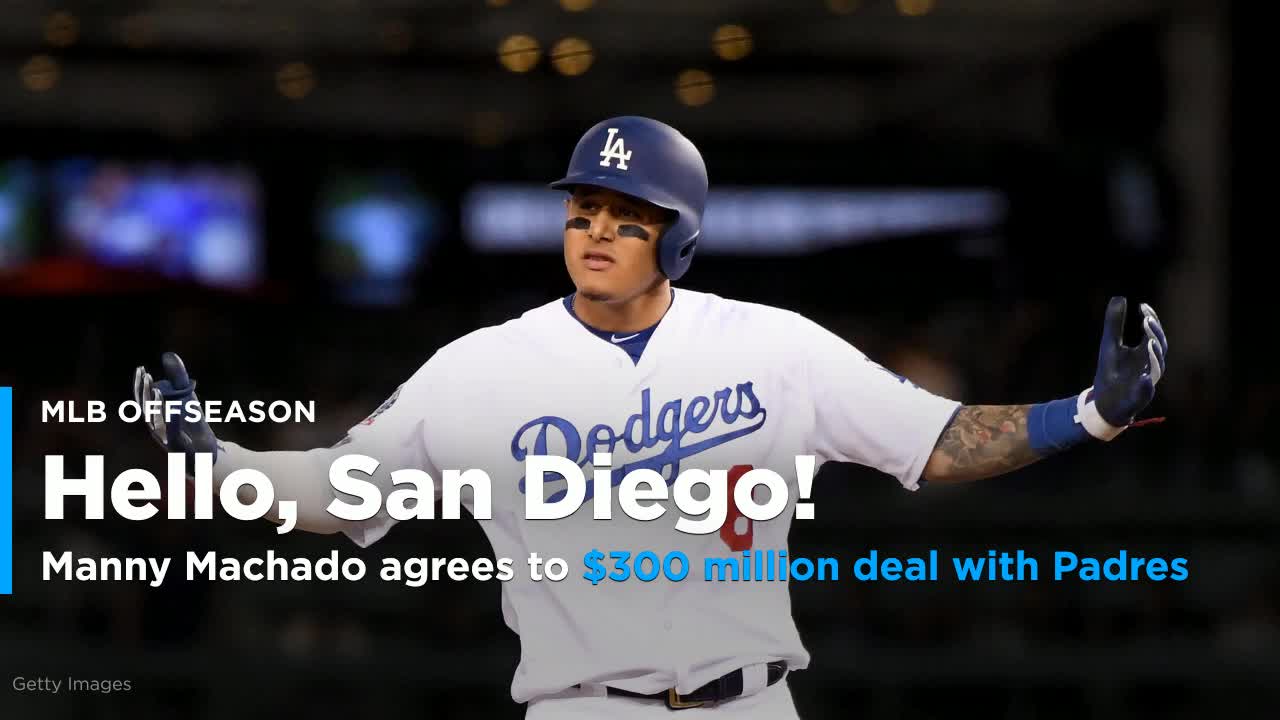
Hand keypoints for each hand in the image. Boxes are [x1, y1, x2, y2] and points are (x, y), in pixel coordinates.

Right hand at [133, 352, 218, 461]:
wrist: (206, 450)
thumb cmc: (192, 422)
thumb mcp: (185, 396)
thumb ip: (177, 377)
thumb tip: (168, 354)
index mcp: (153, 416)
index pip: (142, 399)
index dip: (139, 384)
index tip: (141, 368)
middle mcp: (155, 428)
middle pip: (146, 409)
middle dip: (145, 392)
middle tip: (147, 375)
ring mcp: (165, 439)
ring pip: (156, 422)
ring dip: (156, 405)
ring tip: (157, 388)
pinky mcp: (178, 448)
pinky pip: (173, 434)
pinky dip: (172, 421)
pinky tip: (174, 409)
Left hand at [1083, 297, 1167, 435]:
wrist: (1103, 402)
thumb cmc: (1111, 371)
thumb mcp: (1109, 344)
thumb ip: (1114, 323)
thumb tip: (1120, 297)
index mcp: (1144, 352)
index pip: (1153, 333)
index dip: (1151, 320)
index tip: (1143, 306)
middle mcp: (1150, 366)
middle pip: (1160, 347)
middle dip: (1155, 333)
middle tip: (1146, 320)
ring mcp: (1146, 382)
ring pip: (1157, 368)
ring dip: (1154, 355)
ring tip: (1148, 342)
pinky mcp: (1138, 398)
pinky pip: (1146, 392)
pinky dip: (1146, 385)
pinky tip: (1143, 378)